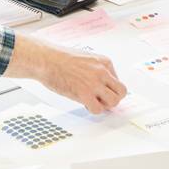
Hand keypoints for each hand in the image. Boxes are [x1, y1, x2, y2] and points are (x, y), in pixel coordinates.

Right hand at [6, 36, 125, 113]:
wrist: (46, 59)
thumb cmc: (61, 59)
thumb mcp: (86, 59)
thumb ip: (97, 71)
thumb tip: (103, 86)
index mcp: (104, 62)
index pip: (118, 81)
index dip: (110, 89)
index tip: (101, 92)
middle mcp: (102, 72)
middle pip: (121, 92)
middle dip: (112, 98)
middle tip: (101, 100)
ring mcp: (94, 83)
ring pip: (114, 102)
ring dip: (104, 105)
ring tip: (92, 102)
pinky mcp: (84, 93)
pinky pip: (98, 109)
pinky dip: (92, 109)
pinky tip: (84, 103)